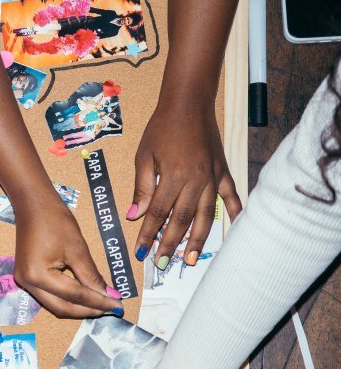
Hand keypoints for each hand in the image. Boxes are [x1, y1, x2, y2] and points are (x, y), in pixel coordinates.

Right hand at [14, 194, 121, 317]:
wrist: (33, 203)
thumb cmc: (55, 220)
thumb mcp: (77, 249)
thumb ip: (92, 276)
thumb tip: (109, 296)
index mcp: (38, 276)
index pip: (74, 296)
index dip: (98, 302)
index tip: (118, 305)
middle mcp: (27, 283)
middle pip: (62, 307)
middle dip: (88, 310)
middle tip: (111, 308)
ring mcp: (24, 281)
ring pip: (55, 304)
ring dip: (78, 306)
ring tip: (101, 304)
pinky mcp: (27, 276)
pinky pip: (49, 295)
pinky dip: (67, 297)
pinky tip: (84, 295)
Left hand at [131, 103, 241, 268]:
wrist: (188, 104)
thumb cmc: (161, 128)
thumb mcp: (144, 156)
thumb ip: (141, 188)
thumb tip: (134, 216)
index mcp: (172, 176)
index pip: (158, 213)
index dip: (148, 234)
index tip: (140, 251)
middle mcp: (195, 180)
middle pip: (181, 220)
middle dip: (170, 244)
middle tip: (162, 264)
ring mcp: (212, 177)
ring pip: (206, 215)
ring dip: (197, 239)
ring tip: (190, 259)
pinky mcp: (222, 172)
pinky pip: (231, 197)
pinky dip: (234, 214)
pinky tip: (234, 231)